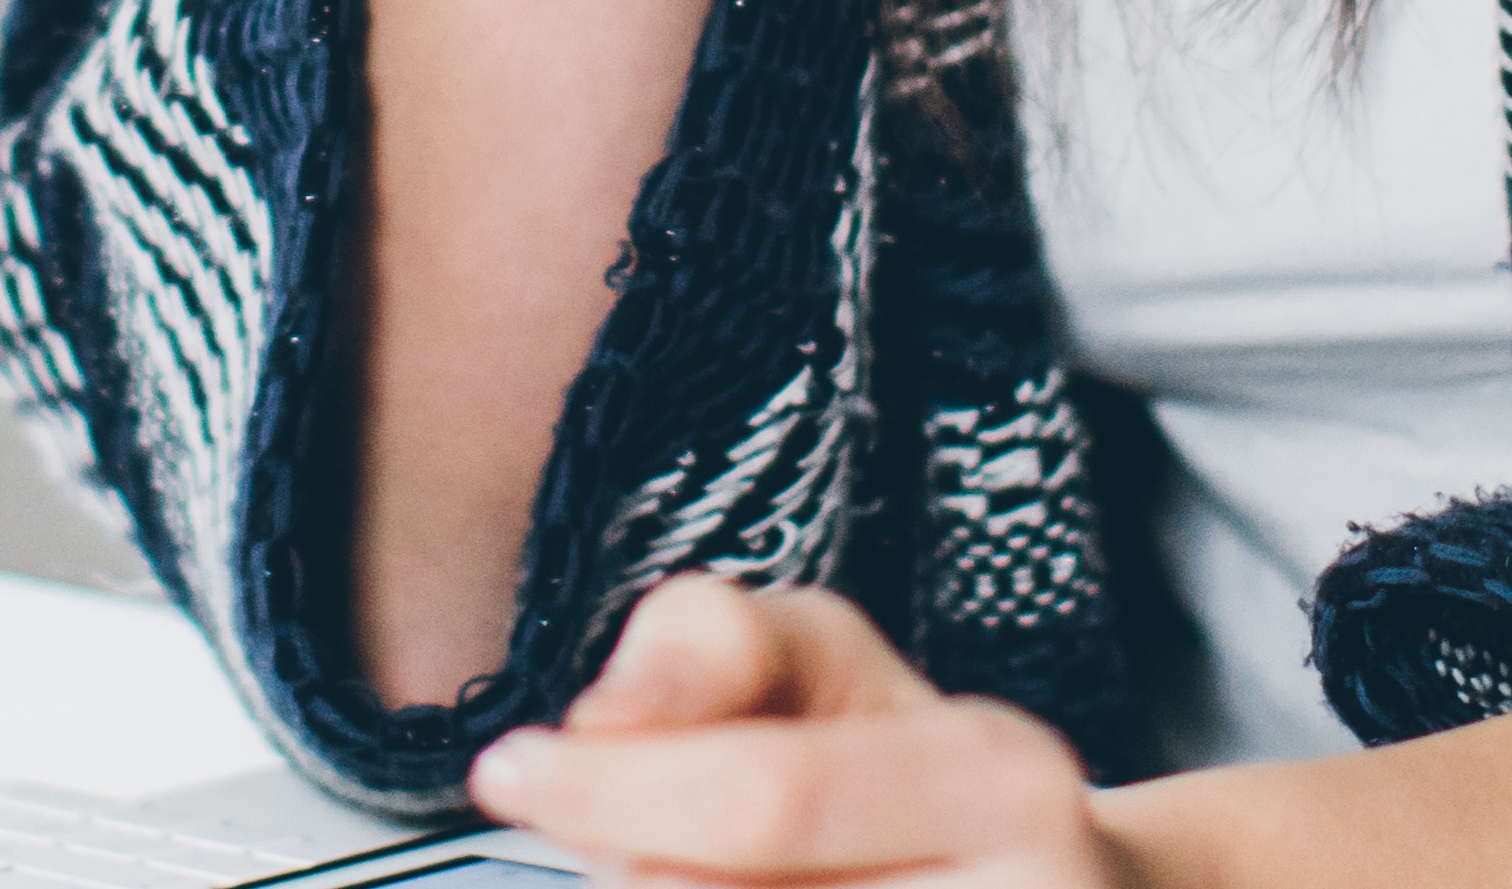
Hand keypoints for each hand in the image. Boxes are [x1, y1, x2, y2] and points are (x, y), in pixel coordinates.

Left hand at [471, 576, 1126, 888]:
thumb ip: (713, 646)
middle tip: (624, 840)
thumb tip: (602, 719)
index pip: (766, 800)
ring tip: (727, 881)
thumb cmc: (908, 780)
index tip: (512, 771)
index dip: (611, 790)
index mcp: (998, 782)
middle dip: (638, 868)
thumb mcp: (832, 665)